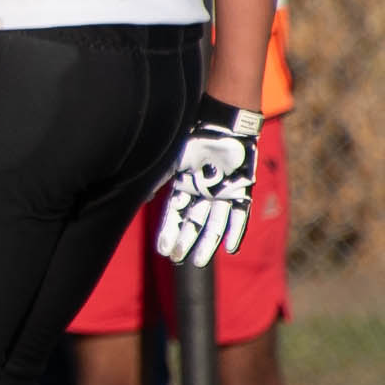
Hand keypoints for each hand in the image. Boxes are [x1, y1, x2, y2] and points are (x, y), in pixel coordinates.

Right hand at [155, 97, 263, 265]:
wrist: (224, 122)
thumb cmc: (196, 137)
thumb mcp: (174, 159)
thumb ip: (160, 180)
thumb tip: (142, 199)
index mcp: (185, 185)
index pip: (174, 215)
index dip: (168, 232)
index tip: (162, 250)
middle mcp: (203, 192)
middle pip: (193, 223)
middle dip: (186, 242)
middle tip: (179, 261)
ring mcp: (223, 193)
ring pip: (214, 223)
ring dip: (207, 242)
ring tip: (198, 262)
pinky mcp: (241, 190)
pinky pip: (239, 215)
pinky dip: (235, 231)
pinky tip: (230, 249)